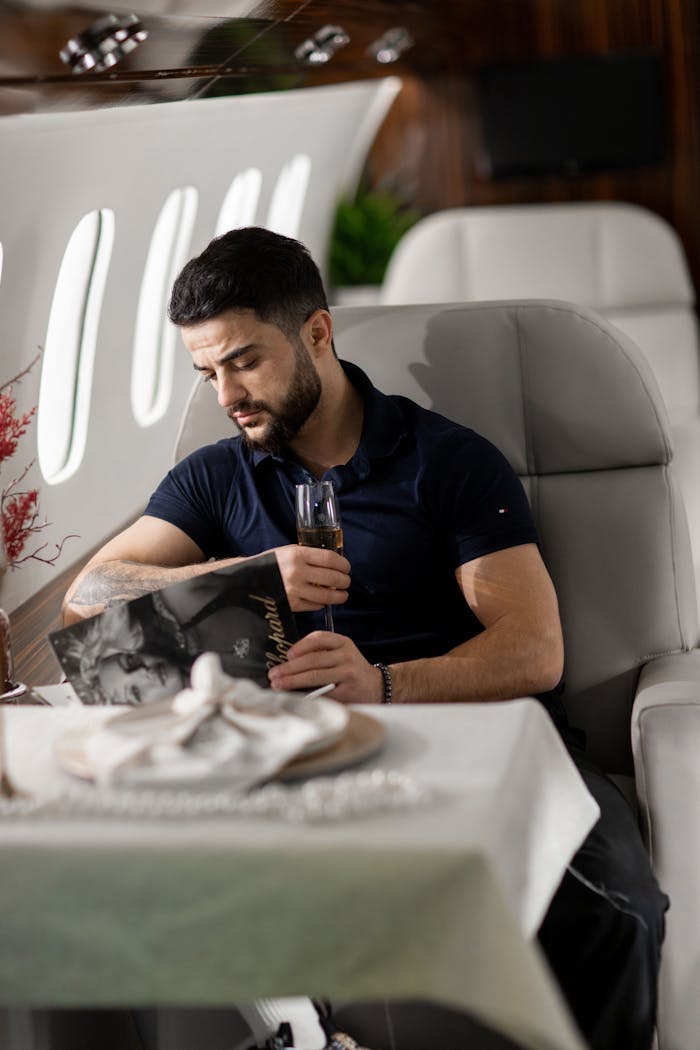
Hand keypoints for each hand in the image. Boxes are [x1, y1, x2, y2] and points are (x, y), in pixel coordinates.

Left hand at [268, 631, 382, 703]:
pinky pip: (323, 691)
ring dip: (293, 680)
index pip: (319, 638)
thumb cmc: (351, 670)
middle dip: (290, 667)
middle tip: (274, 674)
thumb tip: (288, 663)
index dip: (300, 646)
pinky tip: (296, 695)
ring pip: (315, 675)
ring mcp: (347, 672)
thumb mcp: (341, 654)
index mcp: (342, 642)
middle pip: (313, 659)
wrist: (376, 686)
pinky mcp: (347, 690)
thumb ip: (321, 655)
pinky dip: (307, 694)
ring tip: (279, 684)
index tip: (287, 655)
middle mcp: (346, 655)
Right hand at [271, 545, 349, 612]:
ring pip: (326, 595)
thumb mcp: (288, 551)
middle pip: (332, 578)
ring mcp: (294, 590)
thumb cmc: (271, 563)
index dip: (343, 564)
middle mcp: (297, 572)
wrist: (248, 579)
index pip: (330, 558)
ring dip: (338, 596)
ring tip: (342, 595)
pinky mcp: (291, 604)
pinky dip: (321, 604)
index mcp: (297, 554)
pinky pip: (314, 606)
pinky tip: (323, 601)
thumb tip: (333, 563)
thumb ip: (308, 556)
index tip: (347, 568)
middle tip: (346, 582)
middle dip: (344, 581)